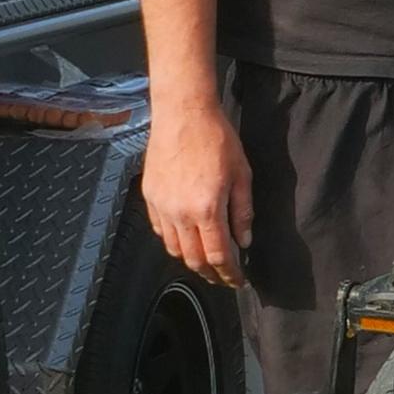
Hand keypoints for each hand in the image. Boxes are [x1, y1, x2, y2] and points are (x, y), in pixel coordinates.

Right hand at [145, 98, 256, 283]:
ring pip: (174, 249)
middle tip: (223, 277)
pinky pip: (160, 231)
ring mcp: (161, 206)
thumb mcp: (242, 174)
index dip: (229, 273)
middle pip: (193, 259)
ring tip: (206, 261)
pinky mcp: (149, 197)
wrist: (183, 113)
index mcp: (207, 209)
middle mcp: (180, 213)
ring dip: (191, 260)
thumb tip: (244, 241)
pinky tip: (186, 239)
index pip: (218, 255)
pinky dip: (174, 241)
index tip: (238, 280)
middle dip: (210, 274)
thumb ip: (243, 212)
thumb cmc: (217, 139)